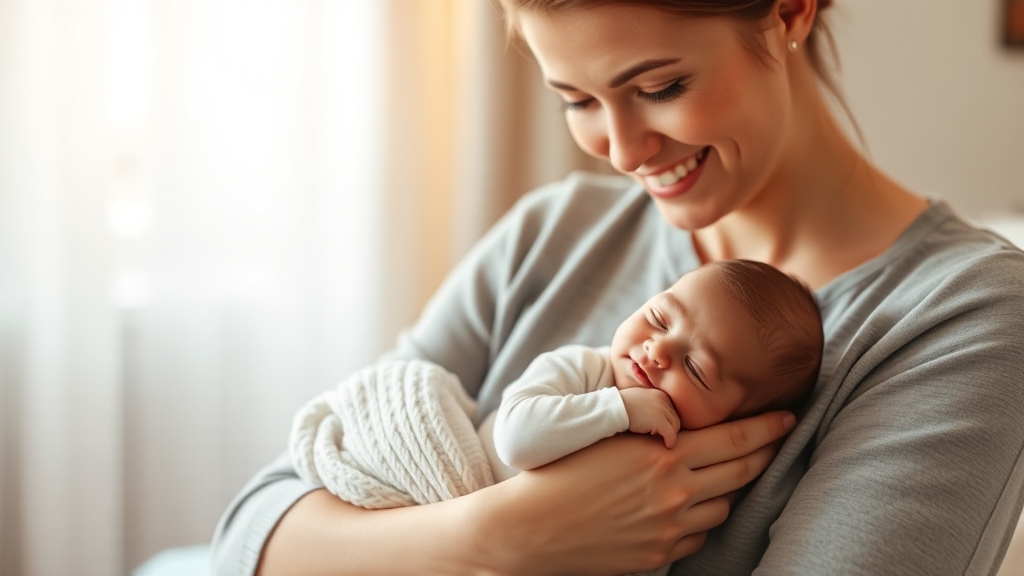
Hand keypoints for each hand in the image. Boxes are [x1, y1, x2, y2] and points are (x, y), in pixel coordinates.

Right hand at [473, 411, 795, 575]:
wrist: (530, 529)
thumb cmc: (560, 471)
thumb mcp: (605, 434)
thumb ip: (651, 424)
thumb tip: (685, 423)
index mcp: (662, 455)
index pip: (734, 439)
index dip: (766, 427)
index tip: (787, 416)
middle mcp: (674, 493)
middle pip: (741, 472)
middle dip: (768, 452)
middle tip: (783, 437)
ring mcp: (670, 530)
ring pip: (724, 507)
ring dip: (733, 488)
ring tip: (736, 472)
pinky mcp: (658, 557)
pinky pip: (698, 538)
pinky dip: (702, 520)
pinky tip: (696, 507)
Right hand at [619, 387, 679, 447]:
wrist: (613, 408)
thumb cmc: (621, 406)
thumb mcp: (639, 399)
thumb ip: (650, 403)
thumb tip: (655, 416)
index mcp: (660, 394)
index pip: (672, 410)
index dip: (668, 421)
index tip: (661, 428)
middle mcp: (664, 400)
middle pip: (675, 419)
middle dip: (670, 428)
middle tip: (662, 436)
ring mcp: (662, 410)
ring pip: (675, 427)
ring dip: (670, 435)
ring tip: (662, 440)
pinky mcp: (659, 421)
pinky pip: (671, 434)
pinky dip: (670, 441)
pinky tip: (667, 445)